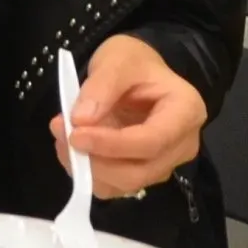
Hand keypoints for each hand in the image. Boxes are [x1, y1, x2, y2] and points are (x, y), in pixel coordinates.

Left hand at [50, 34, 205, 198]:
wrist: (138, 73)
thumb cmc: (134, 62)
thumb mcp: (118, 59)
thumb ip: (101, 85)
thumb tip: (80, 120)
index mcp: (186, 111)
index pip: (152, 141)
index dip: (112, 144)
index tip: (75, 134)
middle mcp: (182, 145)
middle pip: (138, 171)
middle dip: (95, 160)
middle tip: (61, 133)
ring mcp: (164, 164)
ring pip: (124, 184)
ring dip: (87, 168)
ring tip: (63, 137)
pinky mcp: (144, 175)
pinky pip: (114, 188)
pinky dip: (88, 174)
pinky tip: (74, 149)